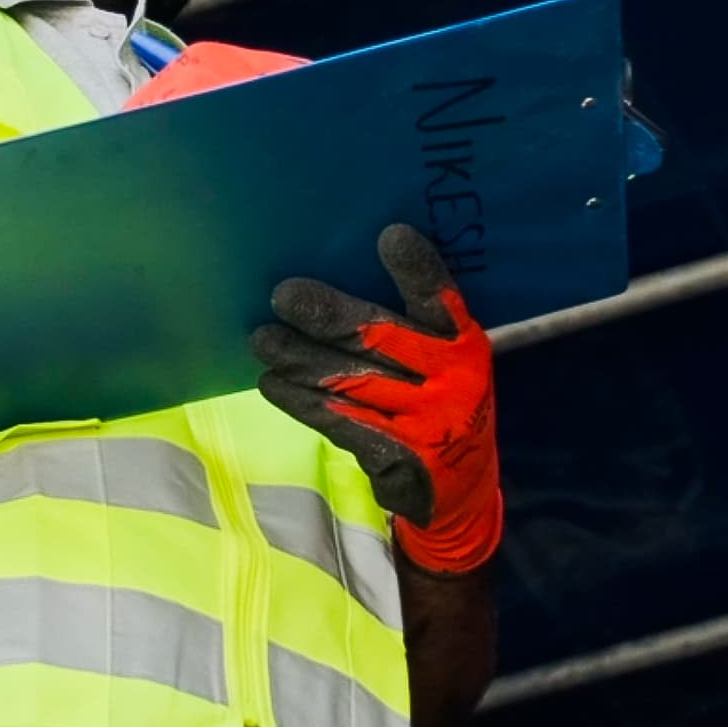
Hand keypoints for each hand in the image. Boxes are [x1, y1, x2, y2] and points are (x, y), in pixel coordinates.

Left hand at [251, 224, 501, 574]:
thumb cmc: (441, 402)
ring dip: (300, 359)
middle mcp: (451, 380)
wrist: (463, 490)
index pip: (442, 301)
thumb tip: (330, 284)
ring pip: (350, 381)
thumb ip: (407, 328)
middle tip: (284, 295)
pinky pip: (340, 422)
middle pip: (381, 339)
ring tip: (263, 339)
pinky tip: (272, 384)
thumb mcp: (445, 361)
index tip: (391, 236)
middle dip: (329, 315)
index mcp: (464, 345)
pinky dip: (302, 402)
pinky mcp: (398, 456)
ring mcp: (426, 422)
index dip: (418, 270)